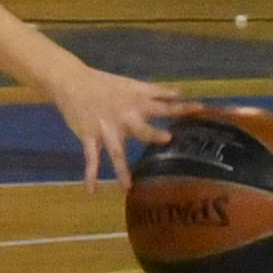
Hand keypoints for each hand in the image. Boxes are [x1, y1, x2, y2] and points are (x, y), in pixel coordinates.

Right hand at [38, 59, 177, 180]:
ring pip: (115, 151)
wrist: (71, 81)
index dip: (182, 107)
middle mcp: (123, 116)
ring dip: (120, 169)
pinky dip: (90, 175)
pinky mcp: (89, 136)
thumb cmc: (105, 84)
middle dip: (153, 134)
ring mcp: (106, 128)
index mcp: (135, 102)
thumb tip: (180, 93)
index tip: (201, 109)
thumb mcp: (131, 85)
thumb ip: (156, 92)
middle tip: (167, 140)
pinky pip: (91, 158)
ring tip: (126, 188)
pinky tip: (92, 191)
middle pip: (141, 128)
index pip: (164, 104)